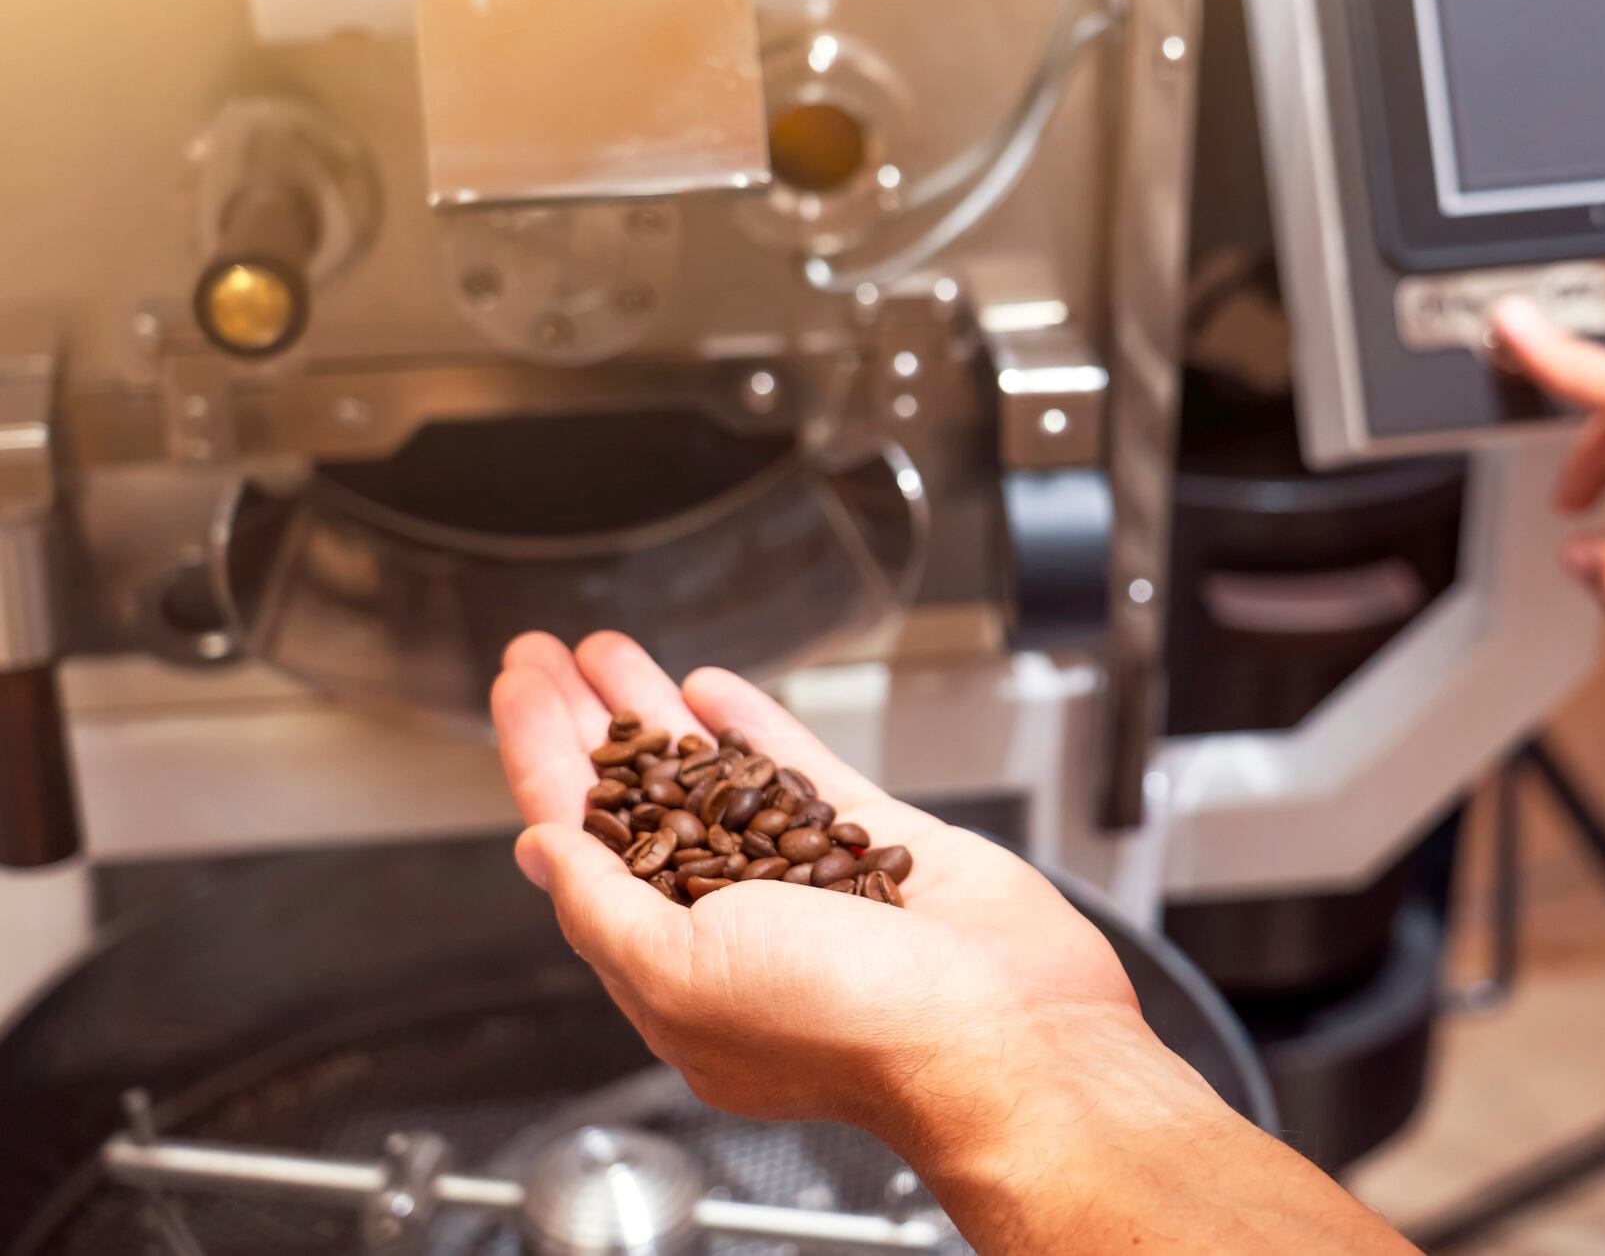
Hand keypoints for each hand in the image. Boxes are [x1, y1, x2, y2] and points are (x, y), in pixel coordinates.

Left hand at [492, 633, 1416, 1253]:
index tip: (517, 687)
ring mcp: (805, 880)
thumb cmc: (851, 1030)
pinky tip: (716, 689)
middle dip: (583, 722)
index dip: (540, 757)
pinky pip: (801, 770)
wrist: (1005, 1033)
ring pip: (711, 776)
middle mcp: (732, 924)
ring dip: (657, 711)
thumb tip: (544, 849)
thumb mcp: (684, 974)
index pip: (580, 842)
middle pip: (634, 798)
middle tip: (544, 654)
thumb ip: (606, 909)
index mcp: (672, 972)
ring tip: (612, 651)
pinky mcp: (875, 843)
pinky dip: (755, 724)